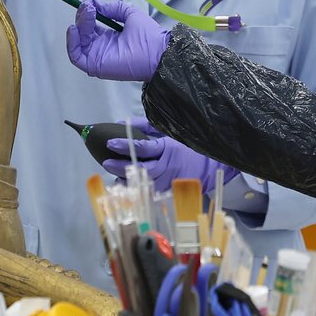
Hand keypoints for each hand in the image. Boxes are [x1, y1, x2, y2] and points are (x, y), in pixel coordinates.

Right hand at [66, 0, 168, 81]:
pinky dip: (71, 43)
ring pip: (78, 42)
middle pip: (83, 33)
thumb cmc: (149, 36)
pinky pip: (76, 56)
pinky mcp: (95, 66)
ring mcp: (97, 57)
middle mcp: (102, 47)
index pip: (91, 26)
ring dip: (78, 26)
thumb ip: (112, 7)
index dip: (87, 14)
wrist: (157, 52)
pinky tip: (75, 29)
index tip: (88, 4)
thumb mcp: (129, 13)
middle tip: (88, 8)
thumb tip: (94, 4)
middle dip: (82, 18)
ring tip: (86, 15)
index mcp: (110, 37)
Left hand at [103, 117, 238, 194]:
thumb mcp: (168, 132)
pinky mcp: (168, 192)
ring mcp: (168, 181)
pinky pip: (149, 192)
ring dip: (126, 180)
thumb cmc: (186, 146)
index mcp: (167, 149)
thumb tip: (124, 122)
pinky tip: (127, 186)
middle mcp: (167, 166)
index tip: (110, 142)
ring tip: (114, 177)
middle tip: (106, 162)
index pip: (143, 147)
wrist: (209, 166)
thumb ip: (146, 126)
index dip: (125, 145)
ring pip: (142, 183)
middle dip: (120, 166)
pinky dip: (136, 189)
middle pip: (140, 168)